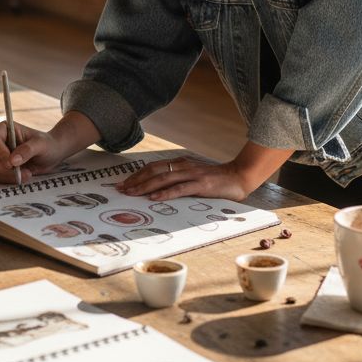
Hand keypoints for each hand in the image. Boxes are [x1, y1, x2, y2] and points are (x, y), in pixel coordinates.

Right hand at [0, 122, 71, 184]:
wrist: (53, 154)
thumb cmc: (47, 144)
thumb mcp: (41, 144)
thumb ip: (27, 150)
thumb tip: (12, 161)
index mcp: (5, 129)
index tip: (11, 163)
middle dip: (4, 168)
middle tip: (21, 172)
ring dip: (7, 176)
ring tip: (27, 174)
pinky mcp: (2, 167)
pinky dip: (8, 180)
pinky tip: (23, 177)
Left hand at [115, 156, 251, 201]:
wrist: (240, 176)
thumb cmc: (217, 180)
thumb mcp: (194, 176)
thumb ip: (180, 180)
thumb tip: (160, 190)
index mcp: (181, 163)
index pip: (154, 167)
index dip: (137, 175)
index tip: (124, 183)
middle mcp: (184, 166)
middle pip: (154, 171)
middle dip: (136, 180)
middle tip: (121, 189)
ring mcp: (192, 175)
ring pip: (164, 179)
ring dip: (145, 186)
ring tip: (132, 193)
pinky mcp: (201, 185)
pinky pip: (180, 189)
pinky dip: (166, 193)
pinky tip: (155, 198)